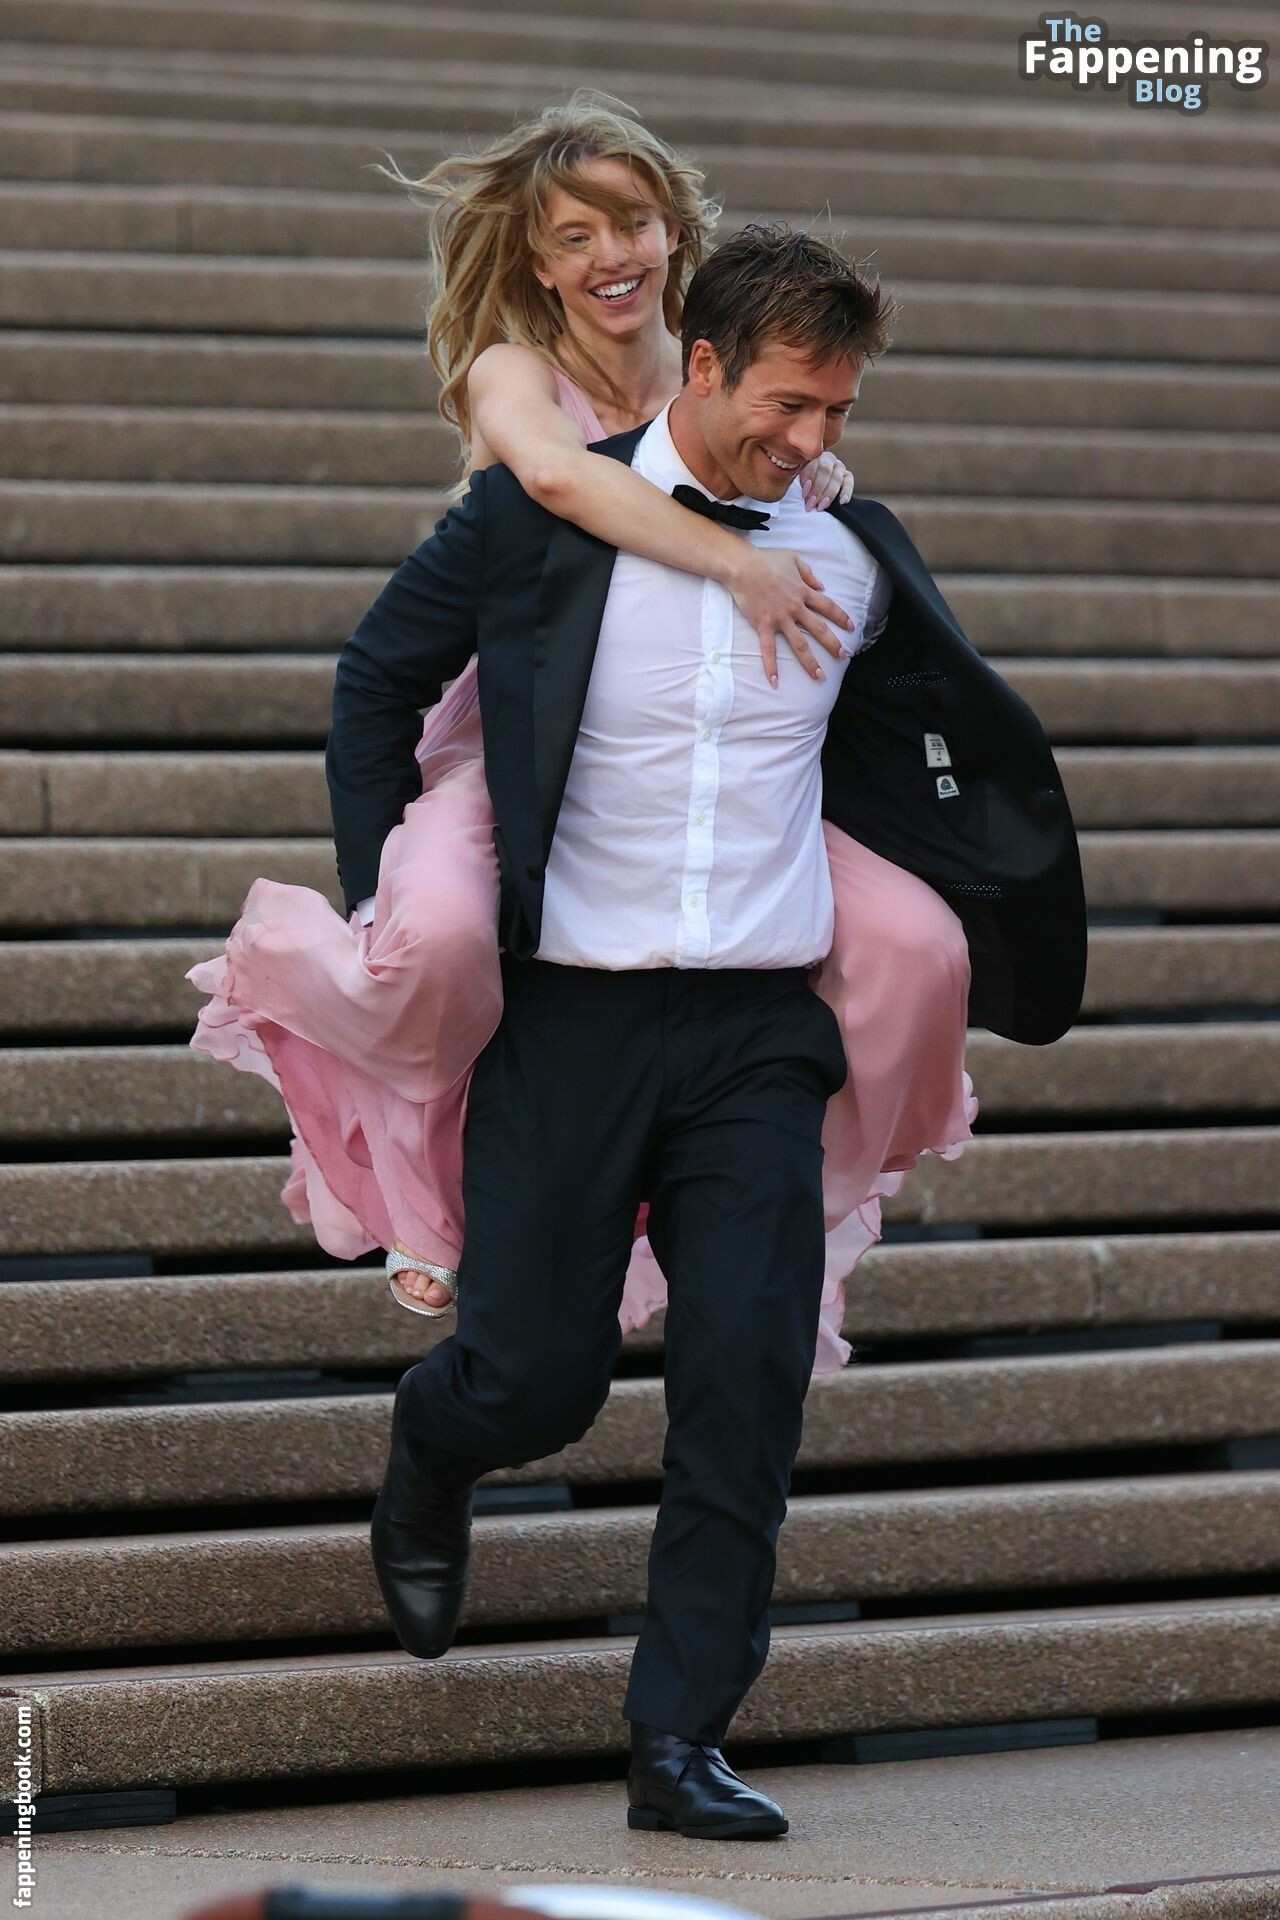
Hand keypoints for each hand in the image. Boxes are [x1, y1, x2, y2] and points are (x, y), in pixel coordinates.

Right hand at [727, 547, 853, 686]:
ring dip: (810, 662)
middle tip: (843, 657)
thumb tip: (822, 586)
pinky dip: (771, 666)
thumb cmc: (766, 559)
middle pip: (819, 629)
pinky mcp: (764, 625)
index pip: (828, 606)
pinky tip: (775, 682)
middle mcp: (795, 608)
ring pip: (799, 644)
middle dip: (833, 644)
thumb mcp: (793, 558)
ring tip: (819, 676)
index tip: (851, 627)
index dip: (841, 617)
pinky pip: (768, 649)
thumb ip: (809, 573)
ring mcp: (780, 618)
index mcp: (803, 592)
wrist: (743, 566)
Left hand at [798, 449, 853, 510]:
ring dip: (829, 493)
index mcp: (811, 456)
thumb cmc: (797, 488)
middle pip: (825, 470)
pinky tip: (842, 501)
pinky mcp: (847, 476)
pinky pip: (849, 481)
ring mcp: (838, 466)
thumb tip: (786, 485)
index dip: (808, 478)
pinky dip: (846, 491)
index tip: (804, 494)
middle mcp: (827, 458)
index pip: (812, 463)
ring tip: (821, 506)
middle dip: (817, 489)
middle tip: (810, 504)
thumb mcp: (792, 483)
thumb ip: (792, 481)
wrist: (808, 495)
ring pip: (837, 477)